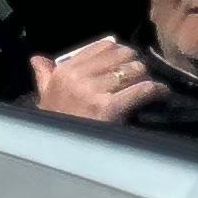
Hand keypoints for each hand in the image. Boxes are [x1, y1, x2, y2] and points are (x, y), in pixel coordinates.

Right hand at [30, 38, 156, 123]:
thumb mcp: (46, 96)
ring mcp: (94, 92)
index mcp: (65, 70)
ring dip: (146, 77)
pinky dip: (156, 90)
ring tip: (148, 86)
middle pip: (122, 56)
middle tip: (139, 75)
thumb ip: (44, 75)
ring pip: (134, 70)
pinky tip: (160, 94)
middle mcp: (78, 77)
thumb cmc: (56, 121)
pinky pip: (142, 89)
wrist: (60, 150)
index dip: (120, 52)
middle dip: (134, 64)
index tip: (126, 62)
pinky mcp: (110, 108)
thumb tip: (37, 59)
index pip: (103, 46)